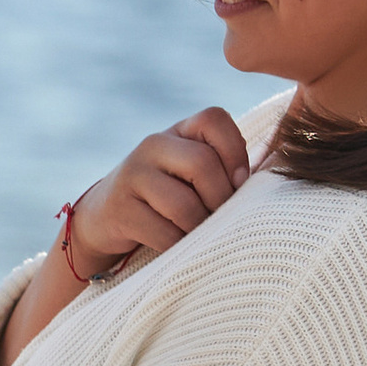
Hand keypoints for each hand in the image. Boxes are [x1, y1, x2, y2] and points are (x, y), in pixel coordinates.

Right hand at [68, 107, 250, 272]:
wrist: (104, 218)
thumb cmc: (165, 197)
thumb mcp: (190, 173)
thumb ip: (224, 168)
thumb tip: (262, 179)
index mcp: (178, 131)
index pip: (213, 119)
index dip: (234, 150)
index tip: (239, 182)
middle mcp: (152, 145)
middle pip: (201, 163)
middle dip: (220, 198)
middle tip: (220, 218)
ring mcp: (132, 175)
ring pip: (184, 204)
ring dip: (199, 227)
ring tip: (200, 234)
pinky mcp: (120, 210)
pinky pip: (164, 233)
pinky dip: (179, 245)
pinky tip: (177, 245)